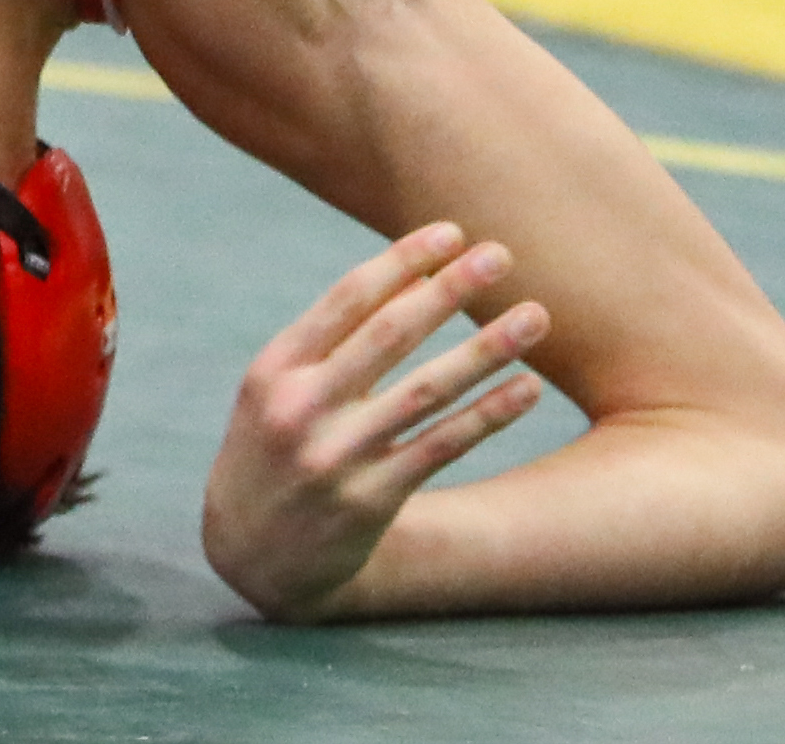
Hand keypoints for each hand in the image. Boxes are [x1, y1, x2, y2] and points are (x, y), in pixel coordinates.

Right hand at [199, 226, 551, 622]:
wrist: (249, 553)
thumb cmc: (272, 447)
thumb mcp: (278, 386)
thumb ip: (334, 337)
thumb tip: (418, 276)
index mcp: (276, 367)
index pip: (349, 297)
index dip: (403, 260)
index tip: (453, 231)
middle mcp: (305, 407)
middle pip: (391, 335)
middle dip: (450, 289)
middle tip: (501, 255)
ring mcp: (339, 458)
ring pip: (427, 391)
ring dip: (486, 349)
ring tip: (535, 315)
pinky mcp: (371, 502)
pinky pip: (441, 449)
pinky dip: (488, 415)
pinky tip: (526, 388)